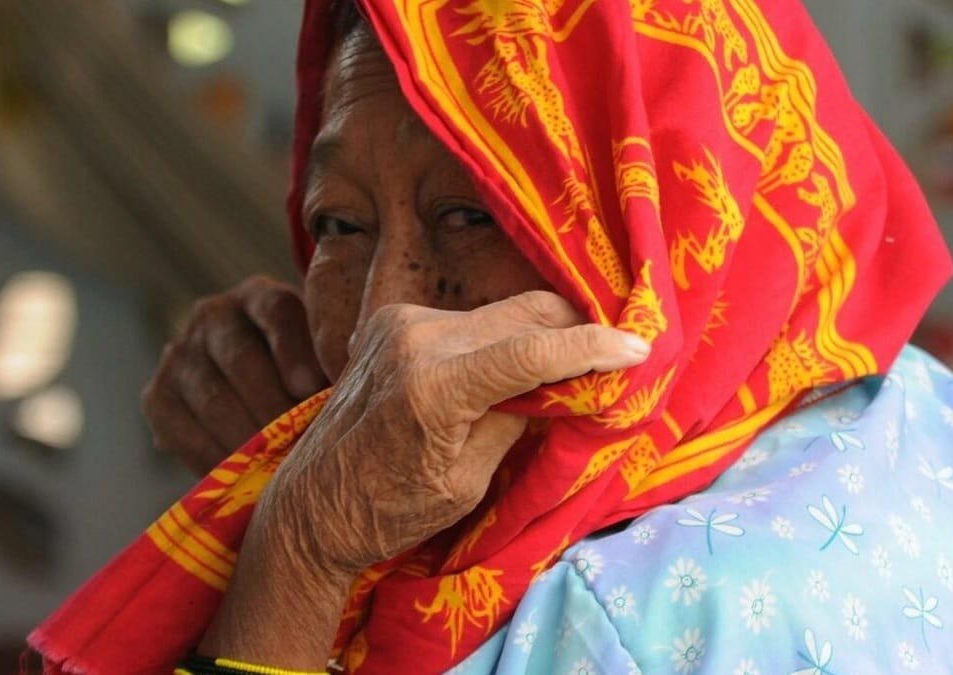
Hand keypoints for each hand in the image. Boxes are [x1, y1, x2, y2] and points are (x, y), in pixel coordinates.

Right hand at [141, 276, 324, 474]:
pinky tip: (242, 477)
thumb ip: (332, 366)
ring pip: (212, 397)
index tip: (311, 388)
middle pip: (241, 358)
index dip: (294, 350)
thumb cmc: (305, 374)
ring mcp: (180, 354)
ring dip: (248, 438)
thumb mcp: (320, 357)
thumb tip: (348, 396)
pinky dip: (215, 458)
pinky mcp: (157, 396)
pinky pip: (182, 430)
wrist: (253, 392)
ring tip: (277, 469)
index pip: (276, 312)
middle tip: (299, 444)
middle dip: (274, 407)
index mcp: (261, 296)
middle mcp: (214, 316)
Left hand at [199, 291, 649, 666]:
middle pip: (523, 315)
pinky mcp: (392, 321)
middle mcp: (415, 339)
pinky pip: (469, 319)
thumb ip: (515, 421)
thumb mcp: (467, 480)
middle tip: (619, 349)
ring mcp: (399, 323)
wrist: (314, 504)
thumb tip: (564, 384)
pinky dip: (501, 336)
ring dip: (538, 333)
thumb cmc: (390, 510)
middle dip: (576, 329)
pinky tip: (515, 364)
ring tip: (571, 362)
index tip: (638, 348)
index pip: (532, 351)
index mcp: (433, 387)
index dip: (592, 346)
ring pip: (499, 313)